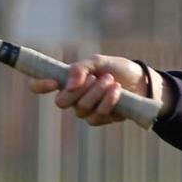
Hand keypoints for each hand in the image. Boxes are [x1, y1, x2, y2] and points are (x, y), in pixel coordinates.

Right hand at [29, 54, 151, 126]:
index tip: (52, 82)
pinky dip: (107, 101)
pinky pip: (96, 115)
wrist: (140, 81)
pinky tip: (116, 91)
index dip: (40, 85)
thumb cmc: (117, 69)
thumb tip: (69, 84)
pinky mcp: (99, 119)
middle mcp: (72, 97)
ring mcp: (85, 110)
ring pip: (81, 108)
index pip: (41, 86)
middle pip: (61, 102)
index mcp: (67, 80)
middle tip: (95, 78)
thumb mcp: (98, 62)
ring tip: (111, 81)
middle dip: (79, 90)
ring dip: (97, 92)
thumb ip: (80, 68)